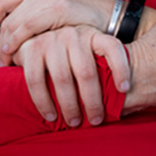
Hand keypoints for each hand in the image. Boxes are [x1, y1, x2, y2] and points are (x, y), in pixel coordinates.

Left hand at [0, 0, 112, 65]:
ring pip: (15, 24)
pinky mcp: (58, 9)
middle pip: (7, 17)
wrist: (113, 18)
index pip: (3, 2)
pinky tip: (19, 56)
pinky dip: (20, 43)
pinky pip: (29, 28)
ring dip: (7, 46)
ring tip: (7, 62)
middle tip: (0, 59)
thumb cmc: (86, 11)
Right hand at [13, 25, 129, 126]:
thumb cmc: (69, 52)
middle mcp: (72, 34)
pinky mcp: (31, 49)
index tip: (124, 90)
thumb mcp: (89, 50)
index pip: (112, 47)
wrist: (34, 34)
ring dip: (68, 105)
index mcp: (92, 33)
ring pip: (62, 78)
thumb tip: (124, 95)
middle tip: (96, 120)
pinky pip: (36, 80)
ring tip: (74, 122)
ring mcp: (50, 40)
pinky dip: (43, 102)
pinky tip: (50, 116)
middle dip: (92, 101)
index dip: (121, 68)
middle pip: (86, 71)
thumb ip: (102, 64)